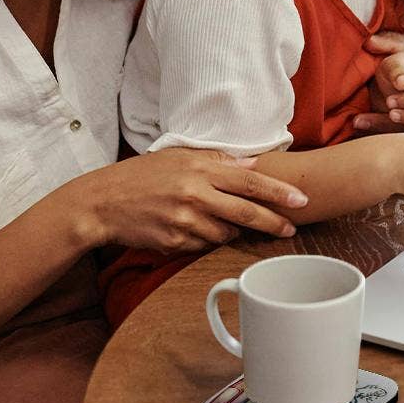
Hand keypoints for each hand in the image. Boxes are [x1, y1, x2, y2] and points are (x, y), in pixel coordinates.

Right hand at [75, 148, 308, 253]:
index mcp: (200, 170)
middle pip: (246, 213)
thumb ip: (217, 161)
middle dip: (274, 222)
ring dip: (232, 230)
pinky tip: (193, 228)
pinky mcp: (175, 243)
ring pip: (226, 233)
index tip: (301, 201)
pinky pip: (203, 246)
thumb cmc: (142, 176)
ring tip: (217, 219)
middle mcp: (195, 195)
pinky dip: (206, 239)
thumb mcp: (178, 157)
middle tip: (291, 228)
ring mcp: (185, 221)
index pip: (250, 182)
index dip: (278, 193)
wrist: (102, 203)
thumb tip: (251, 163)